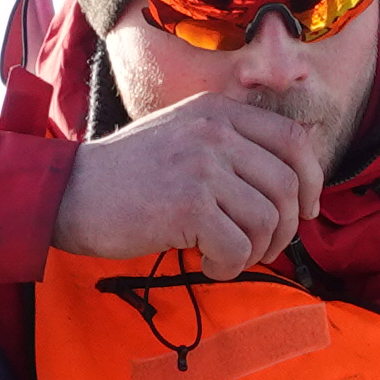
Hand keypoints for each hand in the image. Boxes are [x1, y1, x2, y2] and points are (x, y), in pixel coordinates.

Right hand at [55, 92, 322, 271]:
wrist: (68, 191)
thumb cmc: (127, 175)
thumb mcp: (183, 135)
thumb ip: (232, 144)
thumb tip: (296, 174)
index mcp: (217, 112)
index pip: (294, 141)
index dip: (312, 181)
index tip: (306, 211)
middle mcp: (215, 131)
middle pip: (288, 186)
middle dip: (285, 229)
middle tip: (261, 249)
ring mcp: (202, 165)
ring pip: (268, 221)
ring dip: (255, 252)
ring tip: (226, 257)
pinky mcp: (188, 204)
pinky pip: (239, 248)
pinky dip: (229, 267)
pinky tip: (207, 265)